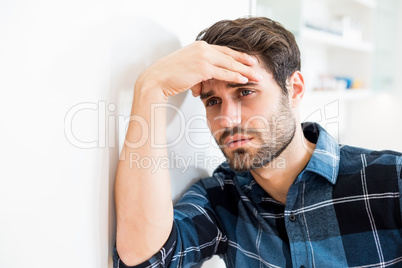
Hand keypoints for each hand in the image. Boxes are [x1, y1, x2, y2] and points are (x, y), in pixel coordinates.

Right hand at [137, 41, 261, 98]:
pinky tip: (243, 79)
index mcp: (199, 47)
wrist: (157, 79)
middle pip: (229, 55)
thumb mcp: (186, 69)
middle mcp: (203, 49)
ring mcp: (203, 57)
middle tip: (257, 66)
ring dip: (245, 70)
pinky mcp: (202, 68)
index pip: (223, 50)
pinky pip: (223, 72)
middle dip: (245, 62)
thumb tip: (201, 85)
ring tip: (256, 76)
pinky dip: (235, 76)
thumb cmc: (168, 76)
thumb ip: (197, 73)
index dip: (237, 55)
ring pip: (230, 63)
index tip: (248, 59)